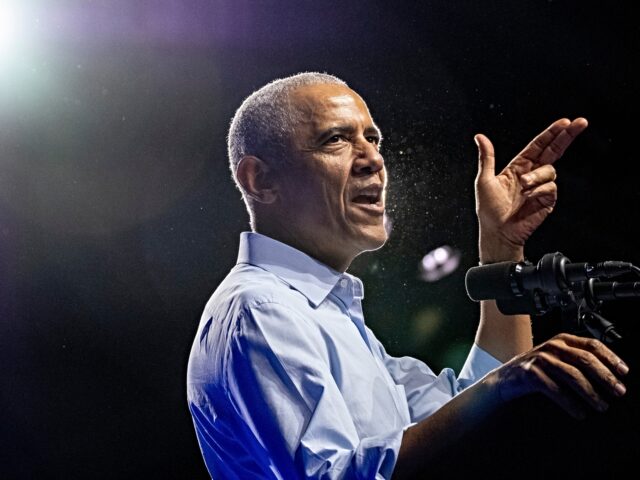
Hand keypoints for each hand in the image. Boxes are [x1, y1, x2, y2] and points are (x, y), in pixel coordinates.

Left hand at [474, 118, 587, 261]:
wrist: (498, 233)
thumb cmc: (489, 210)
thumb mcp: (484, 180)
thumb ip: (487, 157)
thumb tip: (480, 137)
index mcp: (518, 167)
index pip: (538, 146)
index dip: (551, 133)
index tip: (564, 122)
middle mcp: (531, 175)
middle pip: (553, 151)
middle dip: (567, 136)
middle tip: (580, 123)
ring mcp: (541, 187)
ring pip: (550, 170)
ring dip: (537, 175)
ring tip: (524, 186)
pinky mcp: (547, 200)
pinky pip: (550, 187)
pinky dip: (539, 190)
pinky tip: (529, 198)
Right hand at [484, 333, 628, 418]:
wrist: (504, 380)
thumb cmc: (535, 372)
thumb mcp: (556, 359)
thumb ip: (577, 360)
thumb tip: (610, 376)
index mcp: (562, 340)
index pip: (591, 344)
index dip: (610, 358)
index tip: (624, 372)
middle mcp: (551, 346)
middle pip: (585, 359)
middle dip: (605, 377)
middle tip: (618, 392)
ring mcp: (540, 359)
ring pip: (572, 374)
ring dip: (591, 393)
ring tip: (601, 406)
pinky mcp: (530, 373)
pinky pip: (556, 389)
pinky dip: (570, 404)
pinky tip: (579, 412)